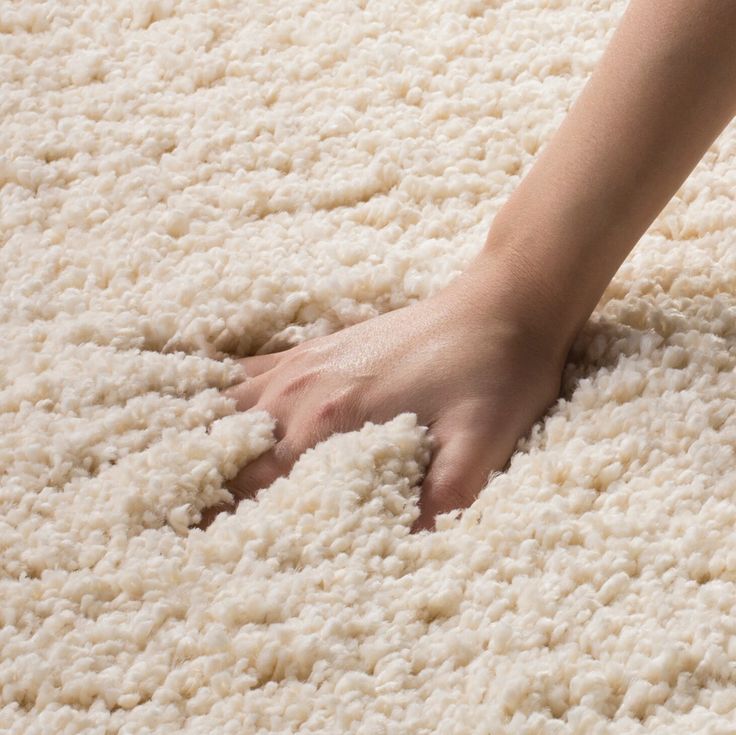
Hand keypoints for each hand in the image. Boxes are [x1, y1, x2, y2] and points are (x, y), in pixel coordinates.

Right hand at [197, 250, 567, 532]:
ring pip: (228, 407)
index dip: (219, 519)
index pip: (253, 482)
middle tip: (167, 518)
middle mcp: (304, 389)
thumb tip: (396, 551)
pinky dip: (222, 393)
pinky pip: (252, 370)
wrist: (501, 305)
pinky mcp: (320, 347)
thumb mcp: (482, 447)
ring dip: (203, 440)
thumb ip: (441, 500)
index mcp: (333, 419)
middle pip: (229, 446)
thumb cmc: (493, 374)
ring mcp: (308, 362)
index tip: (188, 549)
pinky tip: (204, 407)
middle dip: (198, 483)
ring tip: (170, 471)